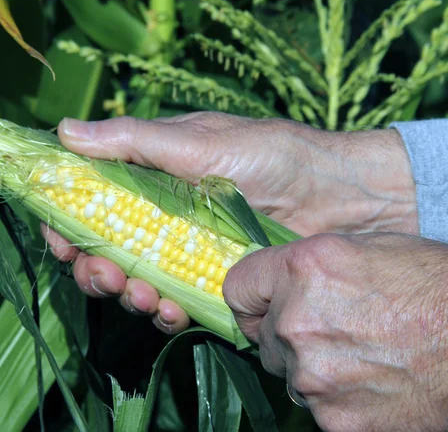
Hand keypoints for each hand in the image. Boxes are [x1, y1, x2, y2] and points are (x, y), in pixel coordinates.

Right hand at [42, 112, 416, 332]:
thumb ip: (134, 141)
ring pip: (132, 282)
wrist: (338, 197)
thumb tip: (65, 131)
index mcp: (148, 178)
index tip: (60, 240)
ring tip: (138, 295)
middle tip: (100, 273)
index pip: (90, 202)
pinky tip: (169, 311)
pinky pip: (173, 305)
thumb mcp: (200, 142)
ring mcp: (183, 253)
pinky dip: (163, 313)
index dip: (67, 223)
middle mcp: (159, 217)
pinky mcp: (209, 283)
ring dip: (123, 293)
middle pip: (103, 250)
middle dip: (92, 267)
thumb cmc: (272, 156)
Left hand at [224, 232, 447, 430]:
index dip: (251, 299)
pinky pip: (320, 407)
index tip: (260, 307)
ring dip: (316, 369)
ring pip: (292, 376)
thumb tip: (277, 284)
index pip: (238, 289)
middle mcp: (296, 321)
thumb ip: (305, 270)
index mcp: (301, 270)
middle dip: (291, 336)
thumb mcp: (361, 250)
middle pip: (266, 338)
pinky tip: (375, 383)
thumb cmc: (430, 288)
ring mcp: (313, 376)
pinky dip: (341, 399)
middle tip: (337, 331)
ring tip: (365, 356)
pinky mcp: (336, 420)